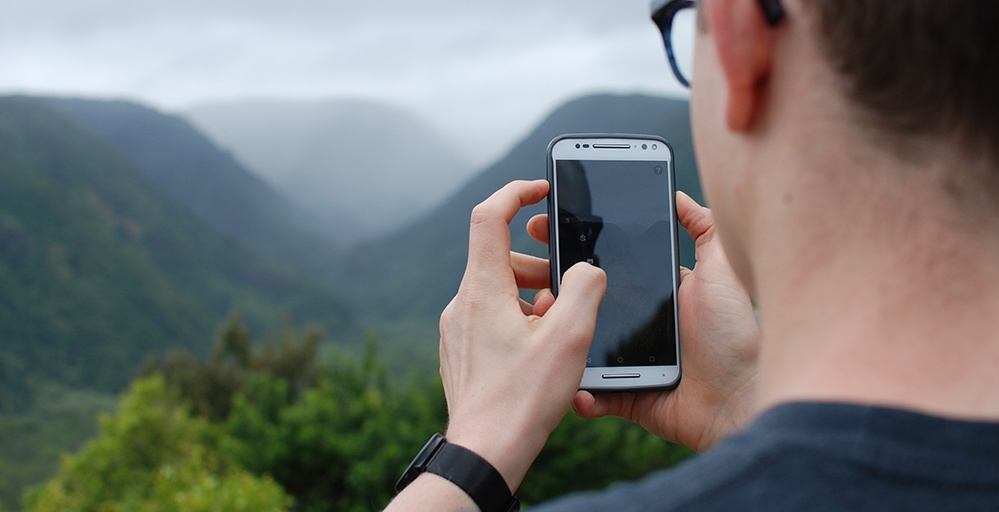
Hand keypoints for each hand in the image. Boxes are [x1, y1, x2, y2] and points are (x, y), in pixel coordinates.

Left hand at [439, 180, 606, 490]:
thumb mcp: (569, 338)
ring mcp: (456, 329)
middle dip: (539, 267)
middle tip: (568, 294)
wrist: (485, 452)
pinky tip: (538, 353)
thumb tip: (587, 270)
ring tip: (557, 332)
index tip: (540, 190)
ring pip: (498, 291)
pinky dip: (518, 320)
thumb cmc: (524, 399)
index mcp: (482, 289)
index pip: (488, 216)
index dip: (516, 193)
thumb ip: (584, 289)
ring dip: (532, 298)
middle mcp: (461, 304)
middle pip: (501, 259)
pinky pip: (490, 318)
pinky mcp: (460, 351)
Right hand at [526, 191, 759, 451]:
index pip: (606, 268)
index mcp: (654, 294)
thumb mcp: (723, 269)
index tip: (544, 230)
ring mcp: (628, 362)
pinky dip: (579, 391)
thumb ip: (704, 229)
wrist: (743, 397)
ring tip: (543, 323)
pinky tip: (568, 378)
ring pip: (580, 346)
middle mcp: (638, 325)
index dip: (575, 251)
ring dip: (558, 337)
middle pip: (586, 305)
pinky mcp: (626, 396)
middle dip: (553, 291)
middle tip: (530, 278)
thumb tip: (678, 195)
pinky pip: (593, 394)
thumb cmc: (736, 333)